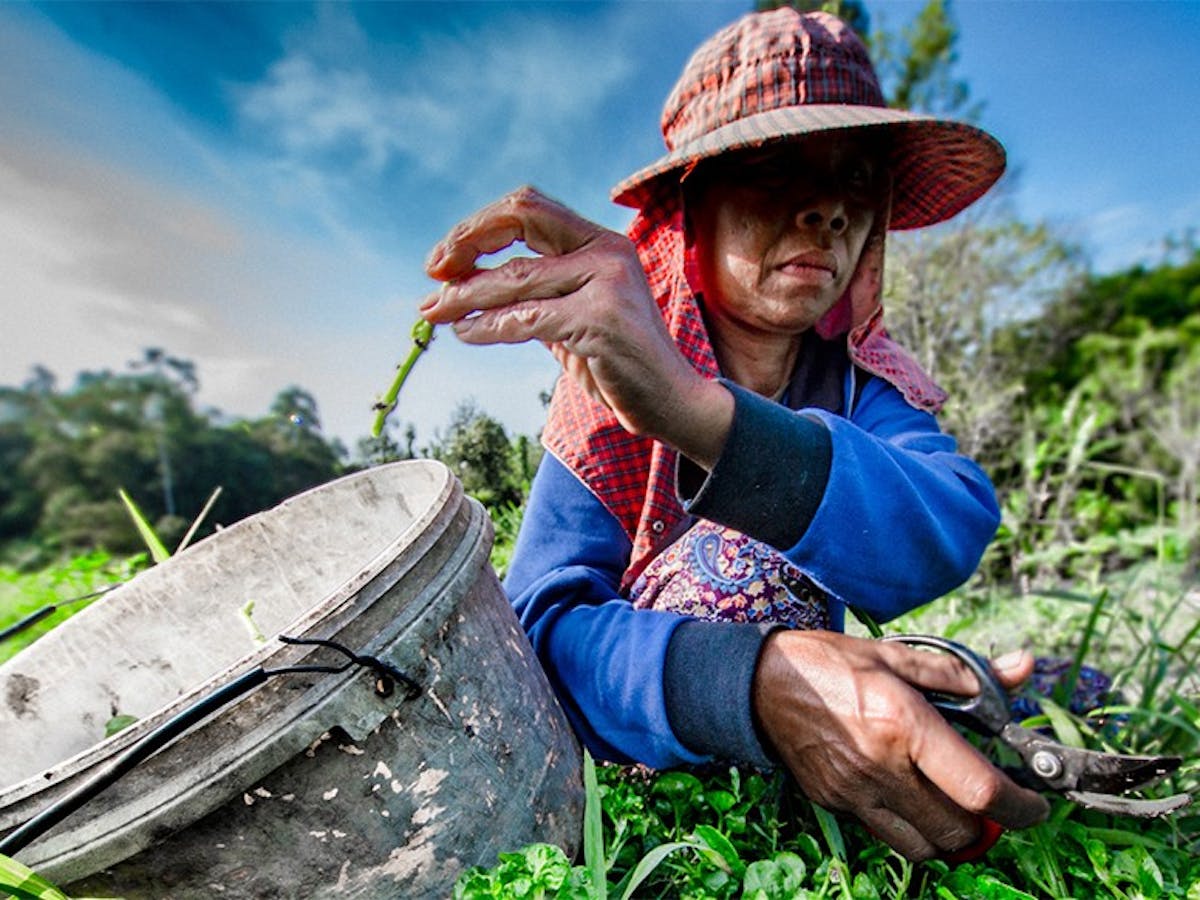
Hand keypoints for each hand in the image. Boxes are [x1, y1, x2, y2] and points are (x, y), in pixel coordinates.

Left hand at [420, 186, 733, 467]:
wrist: (670, 401)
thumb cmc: (616, 361)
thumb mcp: (571, 315)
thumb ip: (532, 293)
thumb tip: (464, 282)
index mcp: (599, 240)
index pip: (528, 207)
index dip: (479, 226)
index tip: (443, 258)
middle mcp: (606, 250)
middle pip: (520, 218)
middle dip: (467, 240)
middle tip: (432, 272)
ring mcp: (606, 282)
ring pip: (516, 278)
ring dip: (465, 295)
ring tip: (432, 311)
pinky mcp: (600, 320)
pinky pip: (526, 319)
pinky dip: (488, 327)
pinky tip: (464, 333)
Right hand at [753, 630, 1048, 860]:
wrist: (760, 683)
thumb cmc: (830, 663)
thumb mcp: (896, 655)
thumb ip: (963, 673)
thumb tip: (1022, 668)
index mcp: (905, 724)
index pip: (981, 790)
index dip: (1022, 808)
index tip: (1035, 805)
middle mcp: (883, 767)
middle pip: (960, 830)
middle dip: (987, 823)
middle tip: (989, 799)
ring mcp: (857, 792)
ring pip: (927, 846)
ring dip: (949, 834)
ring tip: (950, 804)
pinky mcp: (836, 804)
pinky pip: (888, 835)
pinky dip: (911, 829)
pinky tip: (907, 797)